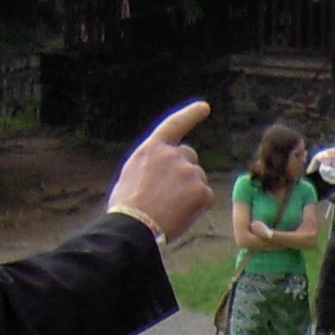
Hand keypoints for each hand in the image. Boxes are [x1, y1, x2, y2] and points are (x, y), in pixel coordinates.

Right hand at [108, 102, 212, 242]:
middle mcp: (173, 155)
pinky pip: (205, 196)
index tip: (204, 107)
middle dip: (184, 170)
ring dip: (190, 190)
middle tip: (169, 193)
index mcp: (153, 148)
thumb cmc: (129, 206)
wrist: (134, 226)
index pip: (174, 124)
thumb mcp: (134, 172)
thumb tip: (167, 168)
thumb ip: (154, 162)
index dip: (191, 115)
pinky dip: (197, 206)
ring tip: (170, 207)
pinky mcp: (202, 191)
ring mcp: (189, 172)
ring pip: (198, 178)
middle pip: (189, 156)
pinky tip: (181, 214)